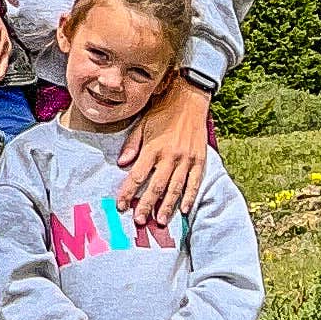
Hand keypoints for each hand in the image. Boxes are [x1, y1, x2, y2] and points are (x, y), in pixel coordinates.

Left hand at [118, 73, 210, 222]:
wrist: (189, 98)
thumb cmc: (163, 111)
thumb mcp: (142, 123)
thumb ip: (132, 144)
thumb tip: (121, 163)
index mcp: (153, 147)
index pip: (138, 175)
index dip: (128, 191)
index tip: (121, 205)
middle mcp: (170, 156)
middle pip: (156, 186)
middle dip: (146, 205)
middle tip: (139, 221)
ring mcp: (187, 159)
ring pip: (176, 188)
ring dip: (167, 206)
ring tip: (160, 221)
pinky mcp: (200, 159)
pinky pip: (195, 182)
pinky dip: (190, 197)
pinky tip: (184, 209)